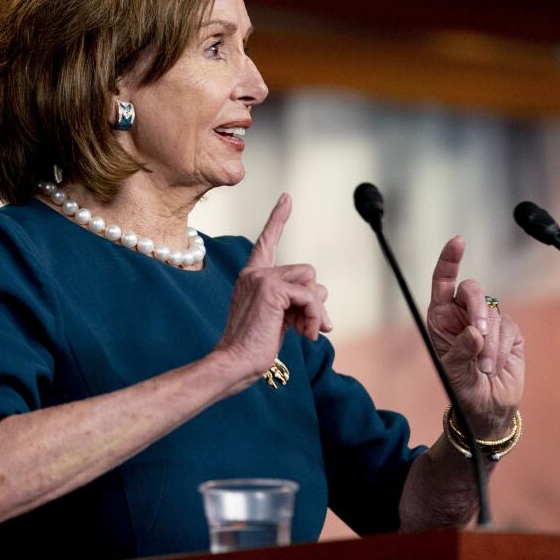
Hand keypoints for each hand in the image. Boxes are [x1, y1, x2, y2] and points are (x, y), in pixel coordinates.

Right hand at [214, 194, 332, 392]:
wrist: (236, 361)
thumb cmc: (255, 346)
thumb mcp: (279, 317)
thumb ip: (296, 301)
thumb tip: (323, 295)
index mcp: (252, 278)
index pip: (267, 242)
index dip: (278, 219)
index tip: (287, 198)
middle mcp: (254, 273)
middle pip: (307, 271)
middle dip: (315, 301)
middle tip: (309, 327)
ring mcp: (262, 278)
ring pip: (312, 282)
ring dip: (316, 310)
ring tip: (305, 332)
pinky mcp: (272, 289)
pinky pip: (310, 297)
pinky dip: (314, 317)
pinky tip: (305, 335)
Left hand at [426, 237, 523, 438]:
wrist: (484, 406)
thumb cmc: (460, 387)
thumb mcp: (452, 370)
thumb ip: (461, 350)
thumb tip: (475, 332)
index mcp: (441, 316)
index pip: (443, 281)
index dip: (449, 260)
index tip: (458, 242)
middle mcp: (462, 314)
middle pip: (473, 291)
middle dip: (477, 310)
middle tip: (477, 334)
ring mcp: (488, 321)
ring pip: (493, 313)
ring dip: (488, 343)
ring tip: (482, 367)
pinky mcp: (509, 333)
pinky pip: (508, 329)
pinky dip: (499, 349)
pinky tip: (493, 366)